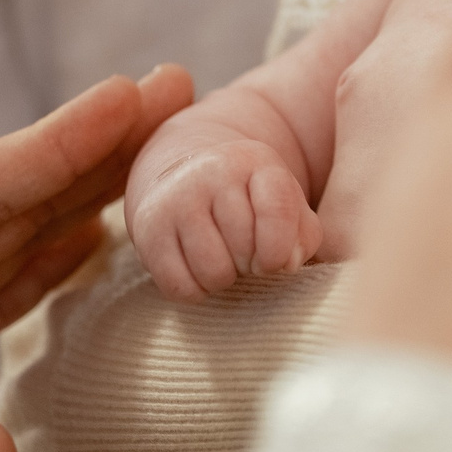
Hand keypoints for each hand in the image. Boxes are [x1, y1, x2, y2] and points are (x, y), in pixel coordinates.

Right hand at [130, 139, 324, 301]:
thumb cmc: (249, 204)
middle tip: (244, 255)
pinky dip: (194, 290)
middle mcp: (213, 171)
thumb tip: (285, 264)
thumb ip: (303, 236)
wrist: (184, 178)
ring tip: (222, 260)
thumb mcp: (286, 208)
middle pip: (245, 248)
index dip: (279, 249)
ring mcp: (176, 197)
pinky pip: (180, 287)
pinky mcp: (147, 227)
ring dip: (223, 279)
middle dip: (251, 265)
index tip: (273, 259)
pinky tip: (196, 268)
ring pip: (213, 271)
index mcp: (255, 161)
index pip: (278, 209)